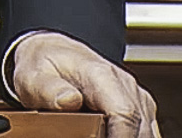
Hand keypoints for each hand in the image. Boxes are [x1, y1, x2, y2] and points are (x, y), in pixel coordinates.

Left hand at [10, 31, 158, 137]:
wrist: (54, 52)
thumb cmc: (44, 65)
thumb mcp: (34, 77)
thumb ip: (50, 90)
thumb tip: (69, 100)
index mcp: (101, 75)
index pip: (124, 113)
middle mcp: (125, 84)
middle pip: (139, 128)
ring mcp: (136, 97)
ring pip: (147, 132)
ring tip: (96, 135)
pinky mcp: (140, 108)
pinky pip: (146, 131)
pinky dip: (132, 137)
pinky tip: (112, 136)